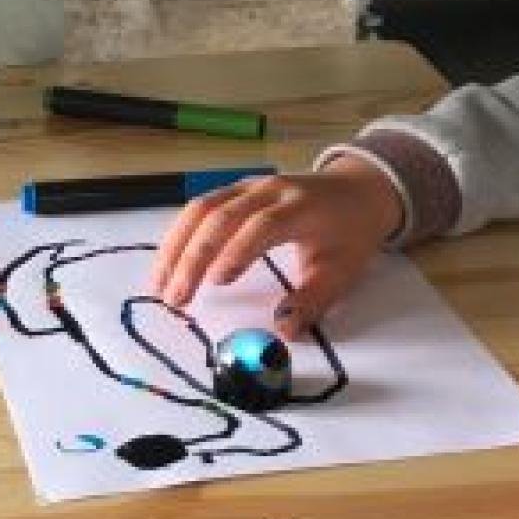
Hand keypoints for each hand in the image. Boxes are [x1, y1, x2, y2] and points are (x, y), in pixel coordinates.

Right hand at [149, 155, 404, 339]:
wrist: (358, 189)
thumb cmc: (350, 232)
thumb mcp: (343, 271)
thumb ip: (313, 301)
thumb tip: (284, 331)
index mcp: (300, 206)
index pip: (262, 225)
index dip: (237, 251)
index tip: (216, 283)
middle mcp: (268, 190)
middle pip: (221, 214)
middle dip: (192, 256)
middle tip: (174, 297)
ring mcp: (248, 186)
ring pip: (201, 208)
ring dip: (176, 245)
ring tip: (159, 284)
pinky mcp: (235, 190)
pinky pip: (201, 207)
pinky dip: (180, 235)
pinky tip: (169, 263)